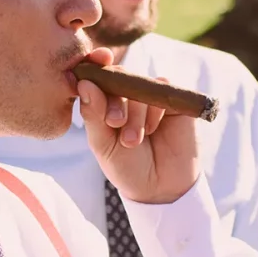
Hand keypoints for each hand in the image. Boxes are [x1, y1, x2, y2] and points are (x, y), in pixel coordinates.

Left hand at [73, 48, 199, 205]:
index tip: (92, 69)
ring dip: (135, 113)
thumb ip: (93, 115)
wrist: (160, 187)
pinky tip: (153, 129)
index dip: (94, 68)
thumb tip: (84, 83)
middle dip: (114, 99)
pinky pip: (163, 87)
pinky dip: (155, 108)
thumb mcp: (103, 145)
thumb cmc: (127, 167)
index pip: (96, 77)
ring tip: (133, 140)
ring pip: (140, 85)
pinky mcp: (174, 100)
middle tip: (114, 123)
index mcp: (105, 103)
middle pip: (118, 77)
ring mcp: (151, 97)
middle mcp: (128, 96)